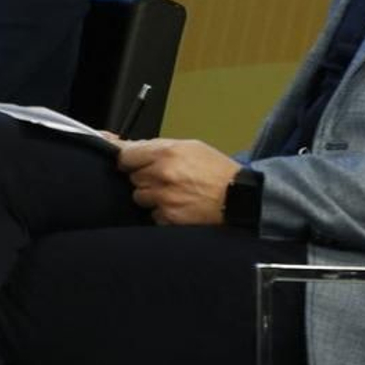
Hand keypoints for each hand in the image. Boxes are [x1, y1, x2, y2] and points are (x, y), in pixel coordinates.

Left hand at [115, 138, 241, 225]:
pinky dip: (162, 212)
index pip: (125, 155)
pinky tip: (178, 206)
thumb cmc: (217, 171)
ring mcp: (163, 198)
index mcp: (165, 152)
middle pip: (132, 177)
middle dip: (144, 177)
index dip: (128, 159)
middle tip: (164, 178)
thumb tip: (131, 147)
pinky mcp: (168, 217)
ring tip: (172, 193)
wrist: (239, 198)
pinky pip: (153, 214)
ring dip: (151, 196)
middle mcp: (161, 174)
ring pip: (139, 196)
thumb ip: (159, 147)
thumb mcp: (191, 147)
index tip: (129, 162)